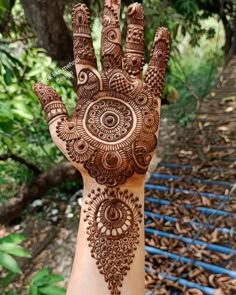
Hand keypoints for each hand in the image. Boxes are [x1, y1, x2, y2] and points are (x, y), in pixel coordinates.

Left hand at [33, 0, 169, 187]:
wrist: (112, 175)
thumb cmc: (86, 157)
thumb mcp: (63, 132)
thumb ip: (52, 107)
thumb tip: (38, 84)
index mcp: (89, 90)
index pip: (84, 53)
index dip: (82, 30)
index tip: (80, 7)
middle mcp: (110, 86)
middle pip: (110, 47)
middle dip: (110, 23)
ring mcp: (131, 91)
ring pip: (133, 54)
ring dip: (134, 31)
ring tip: (135, 6)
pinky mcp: (150, 101)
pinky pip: (157, 72)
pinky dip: (160, 54)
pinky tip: (162, 34)